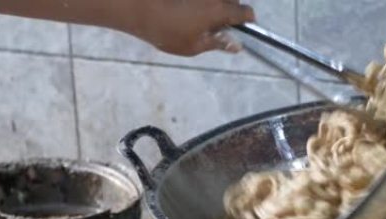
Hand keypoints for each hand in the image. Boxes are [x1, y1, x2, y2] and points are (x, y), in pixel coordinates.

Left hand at [126, 0, 255, 55]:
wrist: (138, 8)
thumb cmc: (166, 31)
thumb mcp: (193, 46)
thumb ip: (217, 43)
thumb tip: (237, 45)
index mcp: (220, 11)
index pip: (245, 12)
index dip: (247, 20)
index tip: (243, 26)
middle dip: (229, 9)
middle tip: (215, 24)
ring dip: (214, 4)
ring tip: (197, 15)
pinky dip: (199, 3)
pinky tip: (186, 8)